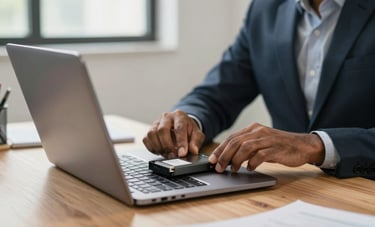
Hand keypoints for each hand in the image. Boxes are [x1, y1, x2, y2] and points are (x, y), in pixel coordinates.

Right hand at [143, 110, 204, 157]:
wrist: (181, 126)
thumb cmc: (188, 130)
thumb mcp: (197, 135)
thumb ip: (196, 142)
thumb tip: (193, 150)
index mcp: (180, 116)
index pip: (179, 128)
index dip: (180, 142)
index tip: (182, 153)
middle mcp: (166, 117)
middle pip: (162, 130)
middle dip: (167, 146)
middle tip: (173, 156)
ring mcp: (156, 123)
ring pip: (152, 134)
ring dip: (158, 147)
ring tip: (166, 154)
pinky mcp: (150, 130)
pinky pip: (146, 139)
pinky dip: (152, 148)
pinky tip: (160, 152)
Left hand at [208, 123, 323, 172]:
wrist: (303, 146)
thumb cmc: (279, 146)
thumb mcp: (261, 143)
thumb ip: (246, 147)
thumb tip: (227, 158)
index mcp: (253, 128)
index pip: (231, 138)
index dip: (220, 149)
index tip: (212, 160)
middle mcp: (259, 131)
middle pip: (236, 142)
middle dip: (224, 155)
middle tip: (218, 167)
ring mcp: (268, 139)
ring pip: (245, 147)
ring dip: (236, 160)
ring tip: (232, 169)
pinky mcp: (276, 148)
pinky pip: (260, 155)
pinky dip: (252, 162)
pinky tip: (250, 168)